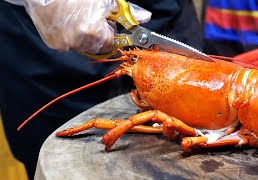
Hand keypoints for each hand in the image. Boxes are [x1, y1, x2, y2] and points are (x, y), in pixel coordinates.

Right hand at [24, 0, 150, 53]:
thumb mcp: (106, 0)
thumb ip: (127, 12)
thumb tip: (145, 18)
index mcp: (92, 32)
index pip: (110, 44)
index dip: (110, 32)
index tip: (108, 25)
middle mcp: (77, 42)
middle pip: (98, 46)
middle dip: (99, 34)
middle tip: (92, 17)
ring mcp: (63, 45)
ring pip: (83, 45)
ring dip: (85, 35)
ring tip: (79, 17)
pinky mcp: (53, 43)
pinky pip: (69, 44)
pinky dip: (71, 35)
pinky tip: (68, 21)